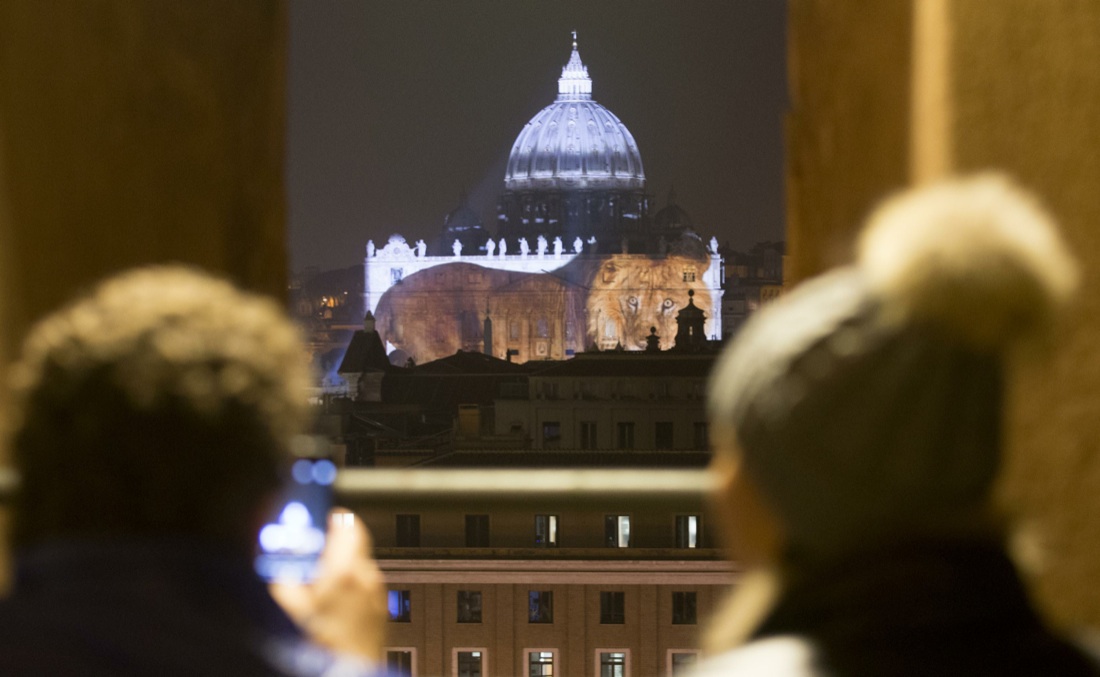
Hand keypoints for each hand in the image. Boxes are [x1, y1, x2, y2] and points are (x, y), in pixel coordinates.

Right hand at [270, 509, 387, 661]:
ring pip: (360, 563)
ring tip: (321, 586)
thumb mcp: (290, 608)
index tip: (323, 519)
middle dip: (335, 544)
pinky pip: (366, 584)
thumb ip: (284, 578)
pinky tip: (334, 604)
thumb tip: (280, 562)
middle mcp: (367, 575)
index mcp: (346, 569)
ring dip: (342, 566)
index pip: (348, 523)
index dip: (333, 518)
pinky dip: (352, 585)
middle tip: (315, 553)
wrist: (348, 671)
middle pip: (355, 541)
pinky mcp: (381, 605)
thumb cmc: (323, 645)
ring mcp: (377, 591)